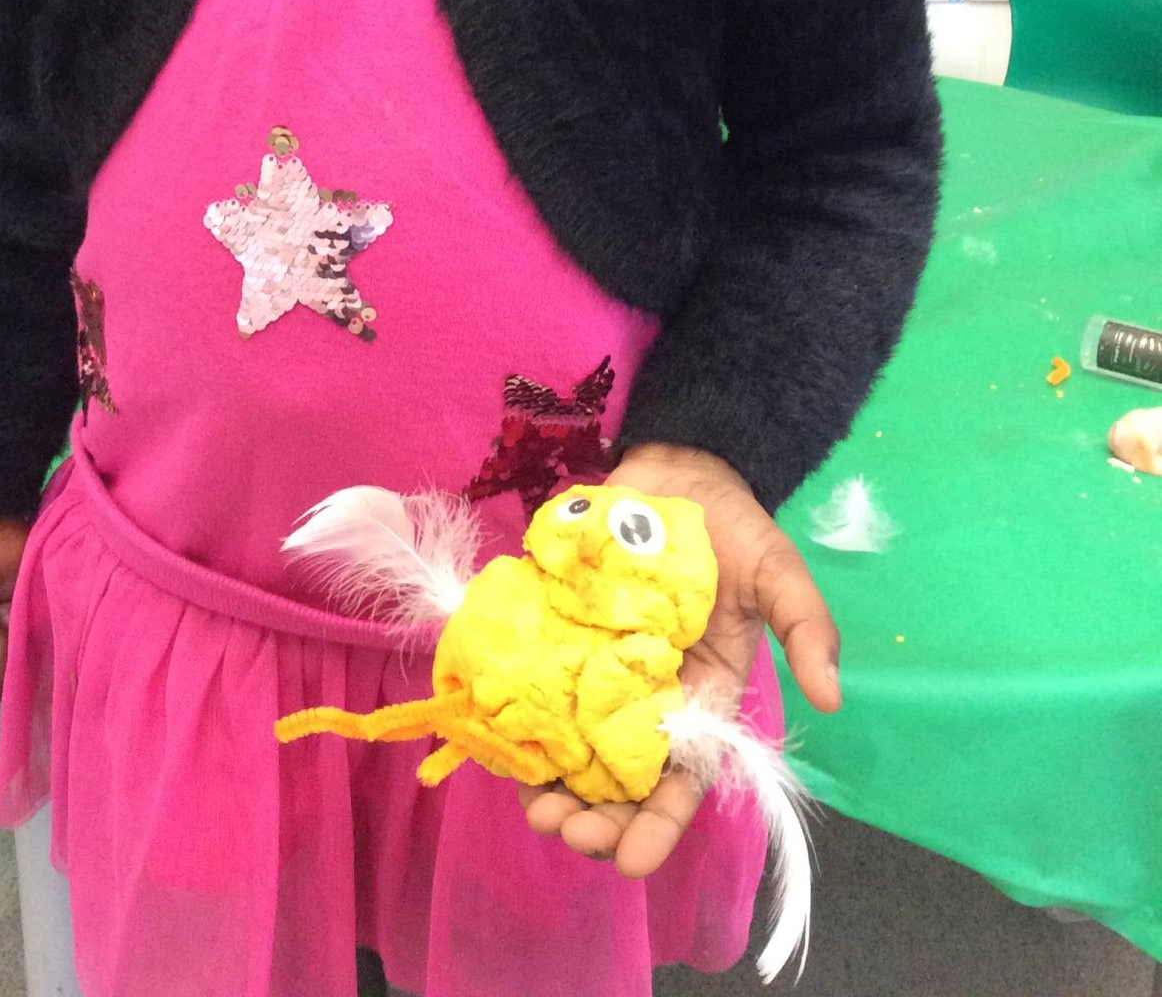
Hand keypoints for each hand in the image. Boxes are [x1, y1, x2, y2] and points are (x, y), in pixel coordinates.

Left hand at [521, 445, 838, 878]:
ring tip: (533, 807)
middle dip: (597, 815)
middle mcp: (647, 693)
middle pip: (621, 775)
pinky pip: (535, 689)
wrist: (678, 470)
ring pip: (572, 745)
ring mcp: (598, 666)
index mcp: (701, 695)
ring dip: (552, 784)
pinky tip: (501, 749)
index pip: (684, 775)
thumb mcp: (778, 572)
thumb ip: (807, 628)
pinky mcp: (559, 633)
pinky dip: (520, 725)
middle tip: (567, 832)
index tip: (632, 862)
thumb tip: (832, 696)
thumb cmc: (733, 528)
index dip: (660, 823)